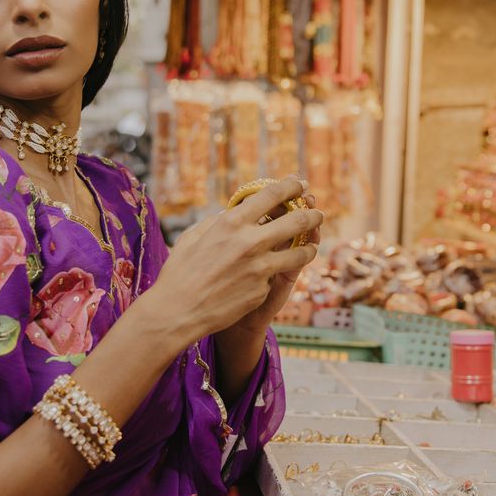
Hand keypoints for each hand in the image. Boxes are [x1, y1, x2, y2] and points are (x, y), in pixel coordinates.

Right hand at [147, 177, 322, 344]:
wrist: (178, 311)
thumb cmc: (180, 271)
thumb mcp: (194, 236)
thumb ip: (218, 222)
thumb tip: (234, 214)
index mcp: (232, 222)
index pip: (272, 195)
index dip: (292, 186)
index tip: (301, 184)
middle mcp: (250, 242)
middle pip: (297, 221)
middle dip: (312, 214)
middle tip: (318, 213)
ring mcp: (260, 268)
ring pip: (300, 253)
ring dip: (310, 247)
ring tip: (312, 245)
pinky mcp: (263, 290)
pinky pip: (276, 276)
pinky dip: (276, 273)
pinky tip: (275, 274)